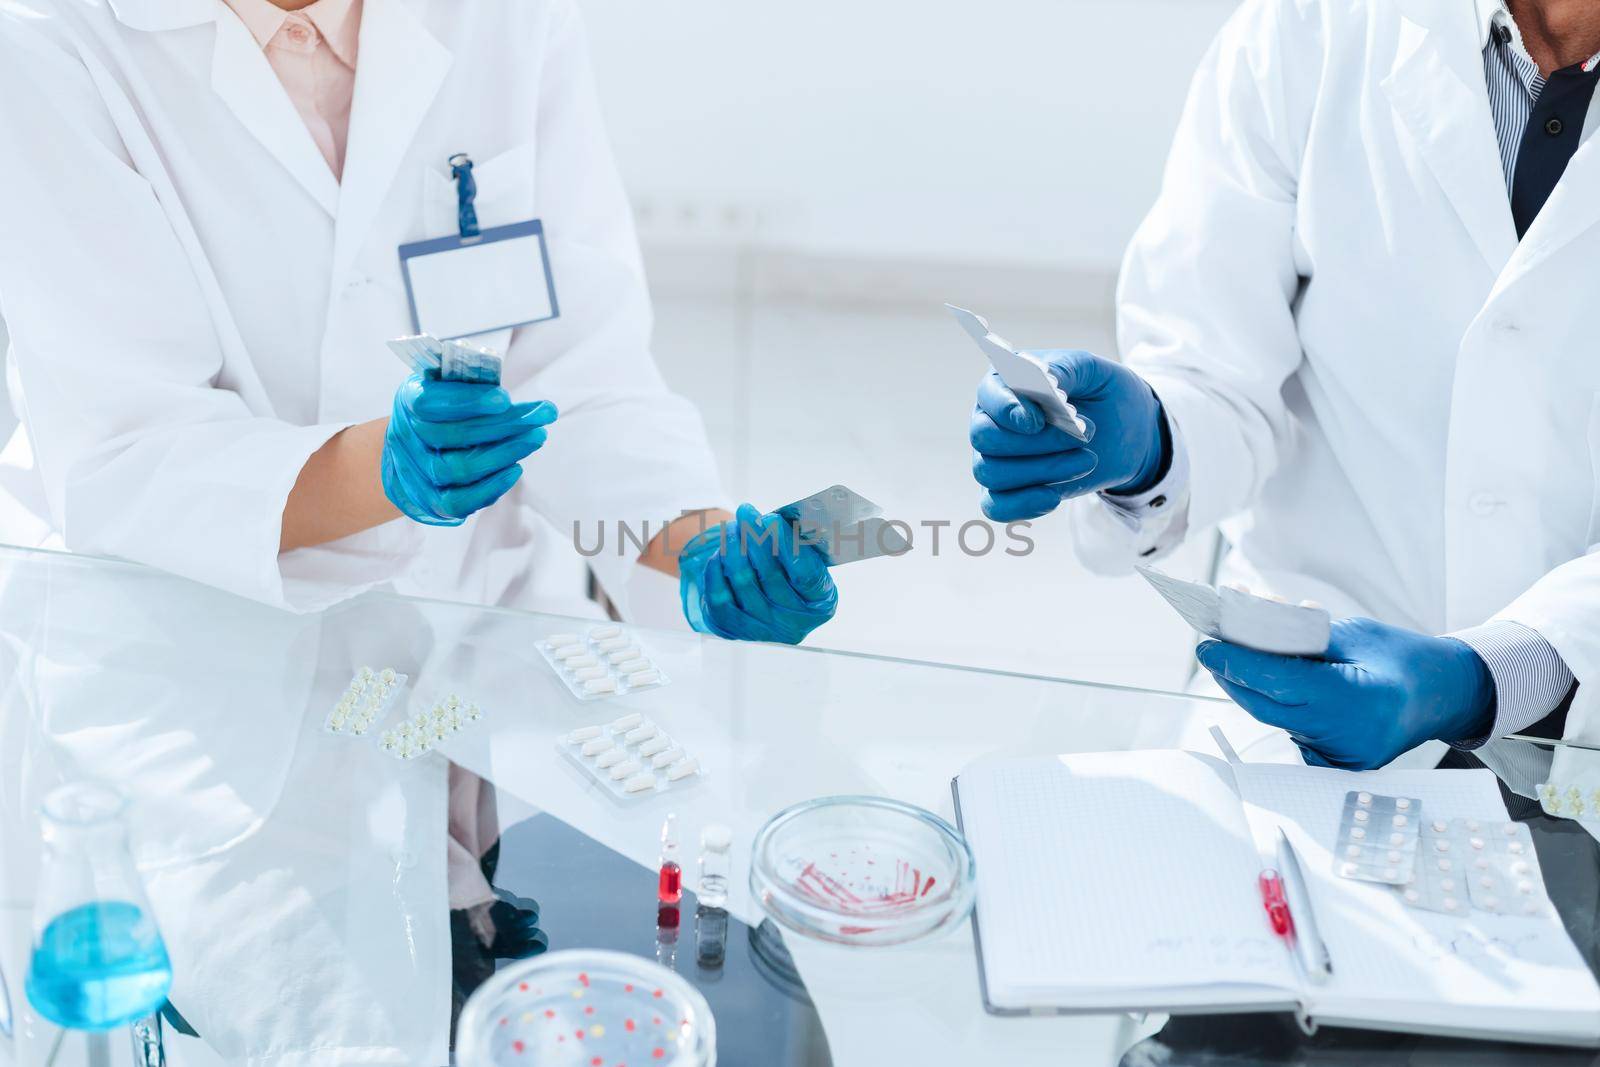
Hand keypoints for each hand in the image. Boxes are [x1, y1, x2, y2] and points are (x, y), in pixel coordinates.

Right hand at [381, 373, 557, 526]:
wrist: (409, 450)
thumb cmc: (438, 408)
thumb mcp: (446, 383)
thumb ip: (468, 379)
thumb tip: (498, 383)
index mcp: (410, 400)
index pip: (431, 402)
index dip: (468, 402)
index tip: (505, 398)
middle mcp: (405, 437)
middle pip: (455, 436)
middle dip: (505, 425)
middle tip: (543, 415)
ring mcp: (414, 472)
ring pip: (459, 468)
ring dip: (504, 453)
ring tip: (536, 437)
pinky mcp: (428, 501)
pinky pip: (459, 502)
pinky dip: (491, 487)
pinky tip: (515, 469)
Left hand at [679, 503, 836, 643]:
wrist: (761, 600)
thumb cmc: (788, 573)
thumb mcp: (806, 559)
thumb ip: (798, 543)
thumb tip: (773, 521)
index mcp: (820, 605)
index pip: (806, 575)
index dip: (787, 545)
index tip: (771, 520)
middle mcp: (793, 624)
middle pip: (770, 575)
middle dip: (755, 538)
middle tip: (746, 513)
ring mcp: (761, 630)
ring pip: (743, 580)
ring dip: (734, 547)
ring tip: (732, 528)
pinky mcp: (732, 628)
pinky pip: (718, 594)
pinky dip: (717, 568)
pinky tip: (721, 553)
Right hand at [970, 350, 1165, 520]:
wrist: (1128, 433)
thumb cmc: (1104, 394)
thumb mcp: (1094, 371)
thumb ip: (1067, 368)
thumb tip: (1044, 380)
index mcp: (1006, 383)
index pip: (988, 395)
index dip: (1007, 410)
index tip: (1036, 422)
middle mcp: (992, 420)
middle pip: (985, 437)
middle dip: (1034, 443)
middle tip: (1081, 437)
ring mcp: (997, 457)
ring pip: (991, 472)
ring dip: (1041, 471)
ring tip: (1087, 461)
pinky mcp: (1009, 490)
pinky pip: (995, 506)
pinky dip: (1022, 504)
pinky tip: (1054, 496)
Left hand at [1195, 617, 1495, 769]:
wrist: (1444, 694)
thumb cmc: (1401, 656)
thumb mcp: (1351, 634)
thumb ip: (1300, 636)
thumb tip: (1247, 624)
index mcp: (1357, 699)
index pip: (1280, 682)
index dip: (1238, 663)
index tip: (1208, 645)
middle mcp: (1349, 736)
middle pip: (1270, 707)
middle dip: (1235, 677)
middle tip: (1211, 650)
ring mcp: (1346, 756)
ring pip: (1279, 720)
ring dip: (1254, 690)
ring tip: (1233, 660)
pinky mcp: (1341, 764)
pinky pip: (1295, 732)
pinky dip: (1279, 707)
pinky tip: (1266, 685)